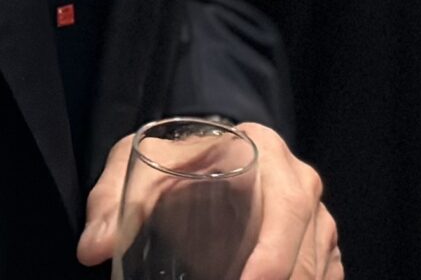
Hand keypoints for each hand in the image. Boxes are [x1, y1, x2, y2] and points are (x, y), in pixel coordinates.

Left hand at [79, 122, 340, 279]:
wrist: (198, 162)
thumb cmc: (170, 162)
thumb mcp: (136, 167)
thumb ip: (111, 203)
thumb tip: (93, 247)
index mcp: (266, 153)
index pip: (285, 211)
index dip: (273, 259)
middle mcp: (302, 184)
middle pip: (308, 255)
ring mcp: (317, 220)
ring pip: (320, 272)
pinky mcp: (320, 249)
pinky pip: (327, 278)